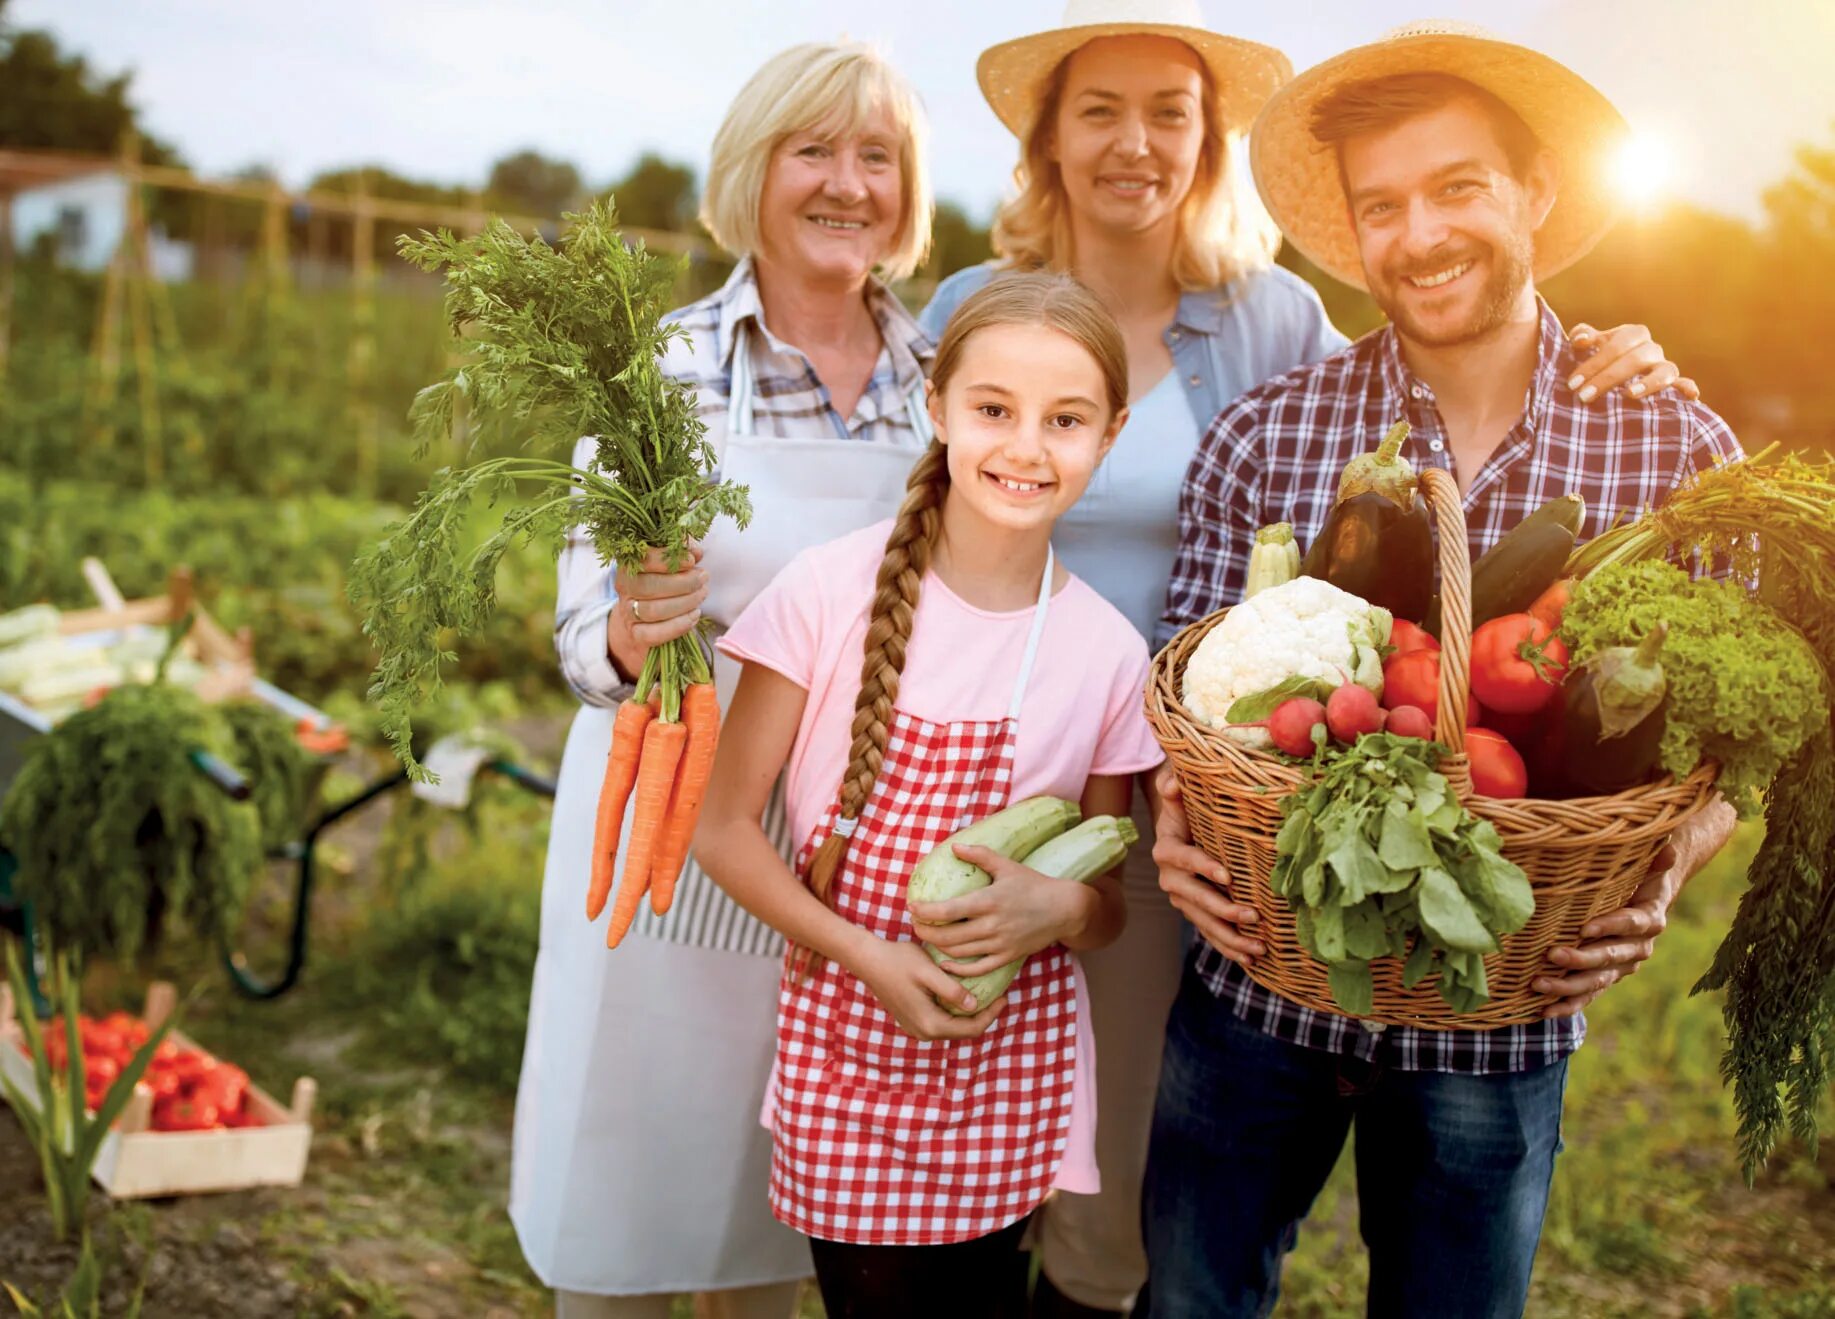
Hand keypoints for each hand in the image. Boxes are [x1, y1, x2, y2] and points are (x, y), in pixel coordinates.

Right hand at [607, 543, 707, 679]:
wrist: (642, 616)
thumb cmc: (661, 580)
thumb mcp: (670, 561)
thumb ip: (681, 551)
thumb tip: (695, 552)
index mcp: (629, 564)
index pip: (643, 560)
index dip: (668, 559)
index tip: (692, 560)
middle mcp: (624, 588)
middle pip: (650, 586)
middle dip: (683, 583)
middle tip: (703, 578)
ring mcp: (628, 612)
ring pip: (653, 610)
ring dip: (685, 603)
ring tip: (702, 594)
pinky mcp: (636, 634)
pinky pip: (655, 634)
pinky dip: (679, 625)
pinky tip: (695, 615)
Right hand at [855, 938, 1006, 1040]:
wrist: (868, 960)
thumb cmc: (898, 961)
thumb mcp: (930, 972)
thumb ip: (952, 991)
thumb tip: (974, 1005)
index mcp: (930, 1024)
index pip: (971, 1029)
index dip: (991, 1015)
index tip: (1004, 997)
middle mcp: (923, 1032)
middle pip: (963, 1030)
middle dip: (983, 1014)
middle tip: (998, 994)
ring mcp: (915, 1027)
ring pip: (952, 1026)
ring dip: (968, 1013)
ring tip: (984, 993)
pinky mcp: (911, 1019)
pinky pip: (940, 1020)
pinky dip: (954, 1010)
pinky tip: (961, 993)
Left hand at [908, 845, 1092, 975]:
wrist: (1064, 909)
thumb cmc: (1033, 884)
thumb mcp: (1007, 866)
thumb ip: (980, 855)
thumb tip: (954, 847)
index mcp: (989, 901)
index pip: (948, 910)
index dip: (925, 911)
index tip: (912, 907)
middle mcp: (992, 925)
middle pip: (948, 936)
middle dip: (924, 931)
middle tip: (914, 923)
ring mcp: (999, 944)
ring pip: (959, 953)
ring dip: (937, 946)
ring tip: (926, 937)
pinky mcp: (1007, 957)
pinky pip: (978, 969)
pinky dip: (958, 970)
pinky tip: (945, 963)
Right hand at [1151, 766, 1263, 966]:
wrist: (1180, 828)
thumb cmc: (1186, 808)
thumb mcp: (1179, 795)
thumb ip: (1173, 788)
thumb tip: (1172, 783)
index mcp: (1166, 850)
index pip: (1185, 859)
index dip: (1204, 867)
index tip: (1228, 877)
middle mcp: (1170, 878)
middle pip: (1195, 899)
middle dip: (1223, 911)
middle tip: (1252, 916)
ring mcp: (1181, 899)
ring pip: (1204, 923)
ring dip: (1230, 938)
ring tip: (1258, 948)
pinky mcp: (1194, 912)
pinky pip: (1210, 934)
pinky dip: (1229, 948)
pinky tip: (1252, 960)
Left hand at [1535, 795, 1736, 1016]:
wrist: (1647, 897)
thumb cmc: (1639, 874)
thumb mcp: (1646, 863)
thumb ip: (1654, 859)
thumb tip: (1666, 847)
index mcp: (1650, 918)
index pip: (1632, 923)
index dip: (1612, 926)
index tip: (1586, 927)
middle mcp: (1639, 947)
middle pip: (1610, 956)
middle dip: (1581, 958)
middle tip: (1552, 955)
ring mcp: (1623, 967)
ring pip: (1597, 980)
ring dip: (1568, 986)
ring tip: (1538, 985)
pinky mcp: (1607, 978)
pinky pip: (1588, 995)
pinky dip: (1567, 1005)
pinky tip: (1543, 1011)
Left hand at [1567, 323, 1699, 403]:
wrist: (1615, 374)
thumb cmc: (1599, 359)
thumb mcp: (1590, 346)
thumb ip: (1582, 338)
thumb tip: (1580, 339)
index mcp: (1632, 334)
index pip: (1615, 345)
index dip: (1593, 363)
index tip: (1572, 384)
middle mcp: (1651, 348)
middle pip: (1635, 359)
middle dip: (1607, 378)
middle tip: (1584, 396)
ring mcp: (1664, 365)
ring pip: (1663, 371)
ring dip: (1648, 383)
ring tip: (1628, 395)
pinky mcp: (1673, 383)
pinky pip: (1684, 384)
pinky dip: (1687, 388)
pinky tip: (1690, 396)